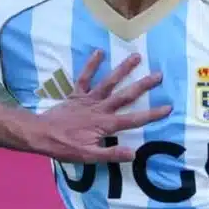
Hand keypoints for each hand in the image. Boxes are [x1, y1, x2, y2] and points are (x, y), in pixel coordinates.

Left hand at [30, 50, 166, 163]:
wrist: (41, 134)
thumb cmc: (65, 147)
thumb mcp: (89, 156)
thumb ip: (111, 154)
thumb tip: (133, 153)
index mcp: (105, 124)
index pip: (134, 119)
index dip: (152, 114)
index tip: (168, 107)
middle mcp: (99, 108)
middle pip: (125, 95)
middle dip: (143, 85)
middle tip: (159, 74)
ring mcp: (88, 99)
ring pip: (108, 82)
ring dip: (122, 69)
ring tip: (136, 56)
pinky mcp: (76, 95)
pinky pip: (84, 78)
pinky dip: (91, 65)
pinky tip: (99, 51)